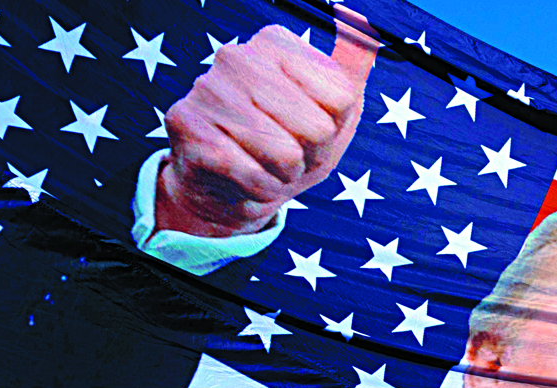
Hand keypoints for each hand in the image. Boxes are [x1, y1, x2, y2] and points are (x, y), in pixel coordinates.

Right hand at [155, 5, 376, 236]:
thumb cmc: (289, 146)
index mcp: (276, 43)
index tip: (308, 129)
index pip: (341, 98)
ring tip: (263, 164)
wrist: (229, 189)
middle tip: (285, 153)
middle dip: (309, 156)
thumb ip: (354, 69)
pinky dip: (260, 189)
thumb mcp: (334, 111)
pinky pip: (254, 176)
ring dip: (284, 175)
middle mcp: (238, 55)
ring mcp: (208, 87)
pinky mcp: (187, 125)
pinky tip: (242, 177)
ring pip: (287, 155)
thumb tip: (369, 30)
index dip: (333, 130)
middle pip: (318, 128)